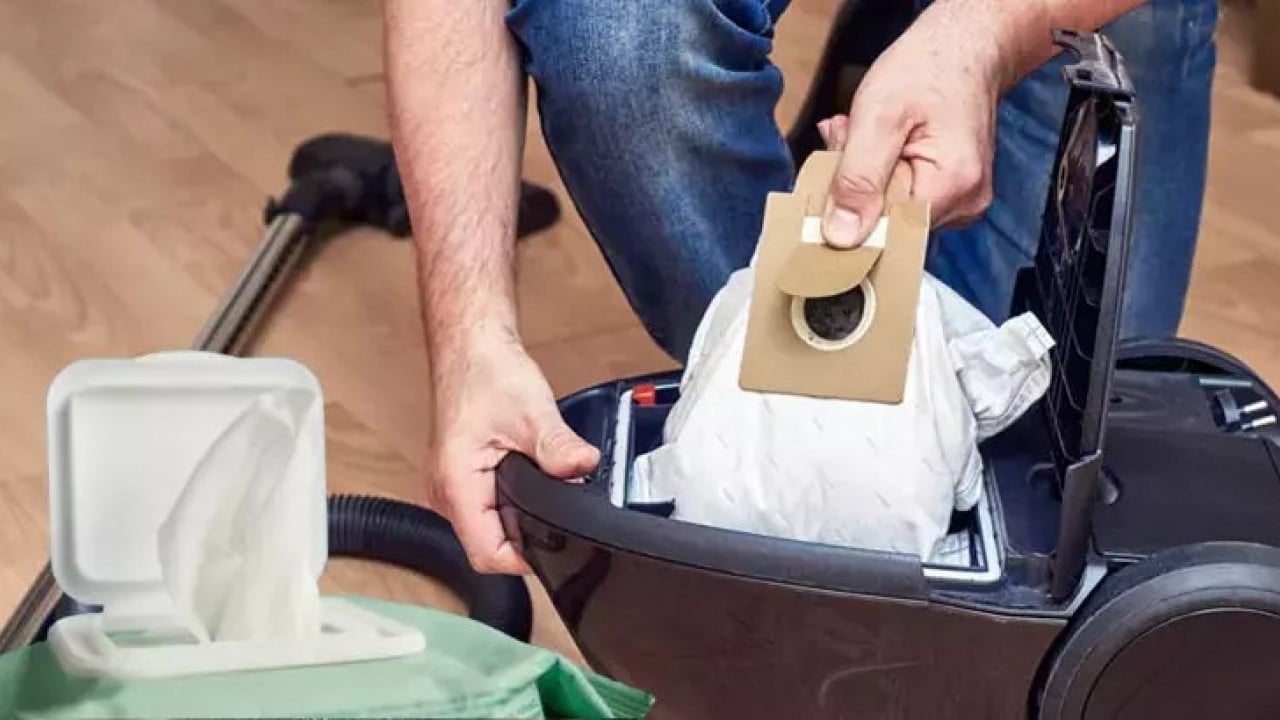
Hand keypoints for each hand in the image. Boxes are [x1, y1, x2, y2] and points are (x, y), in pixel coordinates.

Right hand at [425, 335, 599, 573]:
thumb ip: (559, 448)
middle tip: (556, 513)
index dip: (525, 558)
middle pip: (488, 548)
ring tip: (540, 493)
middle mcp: (445, 493)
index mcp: (456, 485)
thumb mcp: (532, 412)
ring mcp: (451, 488)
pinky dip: (510, 503)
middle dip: (526, 537)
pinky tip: (526, 483)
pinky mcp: (461, 479)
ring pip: (488, 530)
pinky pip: (486, 509)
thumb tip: (583, 468)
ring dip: (517, 519)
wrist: (471, 349)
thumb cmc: (486, 374)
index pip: (488, 555)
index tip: (555, 541)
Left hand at [818, 5, 1004, 247]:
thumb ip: (858, 179)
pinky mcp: (949, 192)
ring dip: (864, 173)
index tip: (834, 167)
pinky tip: (877, 140)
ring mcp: (959, 201)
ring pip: (889, 207)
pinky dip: (878, 169)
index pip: (885, 231)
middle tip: (847, 137)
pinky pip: (900, 194)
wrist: (964, 46)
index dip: (849, 207)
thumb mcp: (878, 117)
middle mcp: (964, 205)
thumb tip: (841, 237)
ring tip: (862, 131)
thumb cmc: (928, 68)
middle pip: (887, 220)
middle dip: (855, 182)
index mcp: (952, 189)